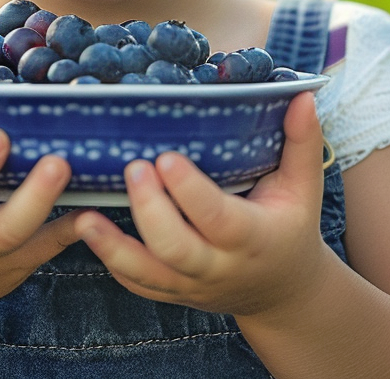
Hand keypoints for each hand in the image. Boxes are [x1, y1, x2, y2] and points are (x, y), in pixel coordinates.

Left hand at [73, 92, 337, 317]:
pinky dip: (111, 261)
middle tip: (133, 167)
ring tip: (86, 216)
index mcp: (253, 238)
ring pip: (148, 275)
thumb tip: (303, 96)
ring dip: (114, 247)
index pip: (218, 218)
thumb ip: (303, 142)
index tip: (167, 157)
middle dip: (151, 211)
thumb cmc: (290, 226)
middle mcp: (219, 267)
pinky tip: (89, 231)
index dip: (190, 192)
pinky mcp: (172, 293)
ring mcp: (192, 285)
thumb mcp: (303, 188)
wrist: (282, 290)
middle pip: (177, 249)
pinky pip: (137, 284)